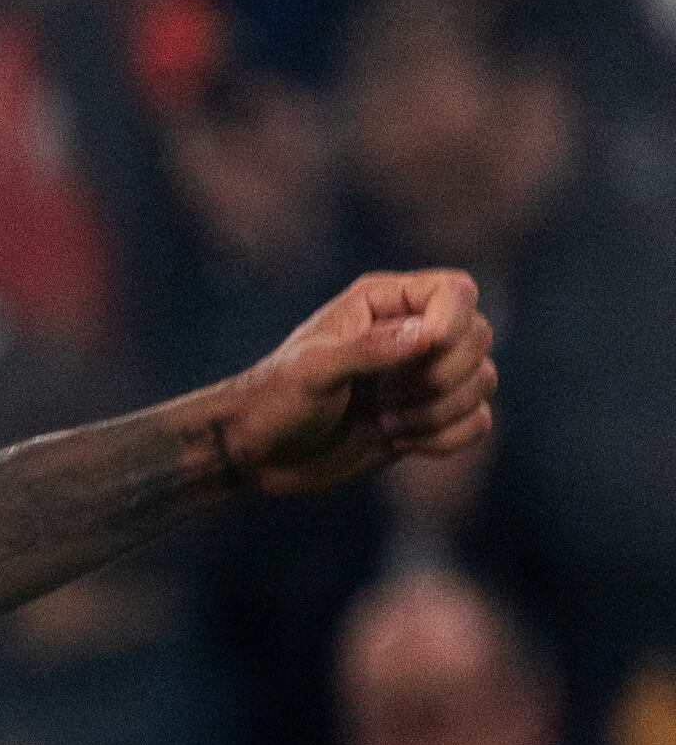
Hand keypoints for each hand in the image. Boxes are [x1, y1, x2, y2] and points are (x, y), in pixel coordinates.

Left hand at [210, 270, 494, 495]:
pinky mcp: (430, 417)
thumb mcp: (312, 371)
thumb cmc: (275, 401)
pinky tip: (401, 440)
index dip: (454, 322)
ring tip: (386, 419)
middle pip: (479, 337)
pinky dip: (447, 437)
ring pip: (484, 382)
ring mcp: (423, 376)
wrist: (260, 453)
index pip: (455, 291)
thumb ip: (368, 349)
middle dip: (444, 375)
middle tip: (387, 396)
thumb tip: (430, 334)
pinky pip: (477, 422)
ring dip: (440, 411)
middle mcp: (411, 333)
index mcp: (382, 303)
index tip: (426, 351)